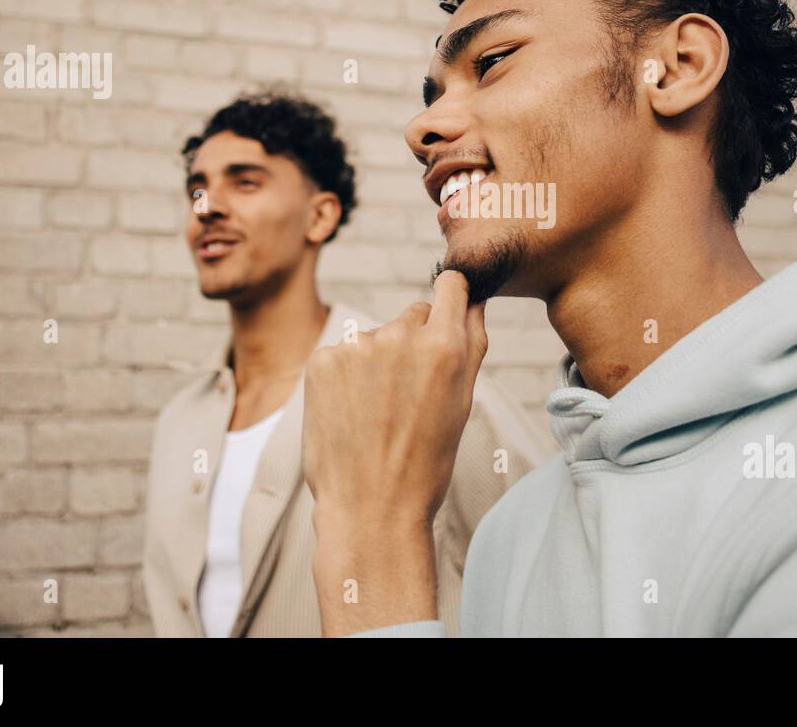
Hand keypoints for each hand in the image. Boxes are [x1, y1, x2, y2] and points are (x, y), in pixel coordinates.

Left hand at [303, 270, 486, 633]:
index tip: (446, 314)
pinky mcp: (322, 360)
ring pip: (375, 338)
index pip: (452, 285)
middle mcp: (400, 335)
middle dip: (414, 344)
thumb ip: (472, 341)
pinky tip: (351, 413)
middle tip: (408, 398)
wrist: (371, 510)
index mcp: (445, 345)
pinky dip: (345, 377)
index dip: (452, 297)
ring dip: (377, 363)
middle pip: (412, 316)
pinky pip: (341, 354)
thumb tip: (474, 298)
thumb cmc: (426, 462)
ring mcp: (357, 346)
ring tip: (377, 414)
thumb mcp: (463, 402)